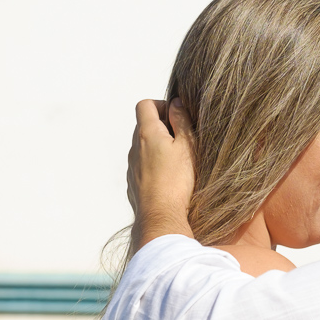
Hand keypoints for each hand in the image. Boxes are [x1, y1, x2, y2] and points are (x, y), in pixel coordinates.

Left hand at [128, 99, 195, 252]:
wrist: (160, 217)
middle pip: (144, 125)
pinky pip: (143, 165)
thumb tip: (175, 103)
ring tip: (179, 160)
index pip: (145, 105)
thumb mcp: (187, 146)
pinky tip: (171, 178)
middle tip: (183, 138)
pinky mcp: (134, 182)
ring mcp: (132, 166)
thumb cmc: (177, 181)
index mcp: (147, 133)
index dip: (162, 105)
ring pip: (143, 146)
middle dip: (163, 126)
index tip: (177, 117)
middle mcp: (135, 147)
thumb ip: (181, 120)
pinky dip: (155, 164)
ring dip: (159, 146)